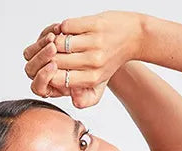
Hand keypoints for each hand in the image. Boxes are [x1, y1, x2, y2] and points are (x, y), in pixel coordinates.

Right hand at [23, 12, 142, 107]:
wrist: (134, 36)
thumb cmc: (112, 59)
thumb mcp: (100, 83)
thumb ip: (84, 97)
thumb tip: (68, 97)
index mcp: (92, 78)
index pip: (58, 79)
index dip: (47, 73)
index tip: (49, 67)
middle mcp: (93, 62)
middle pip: (55, 61)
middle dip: (47, 56)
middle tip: (48, 53)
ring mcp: (94, 42)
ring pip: (59, 42)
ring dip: (53, 40)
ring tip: (55, 41)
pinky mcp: (95, 23)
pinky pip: (66, 25)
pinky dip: (61, 27)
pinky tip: (64, 30)